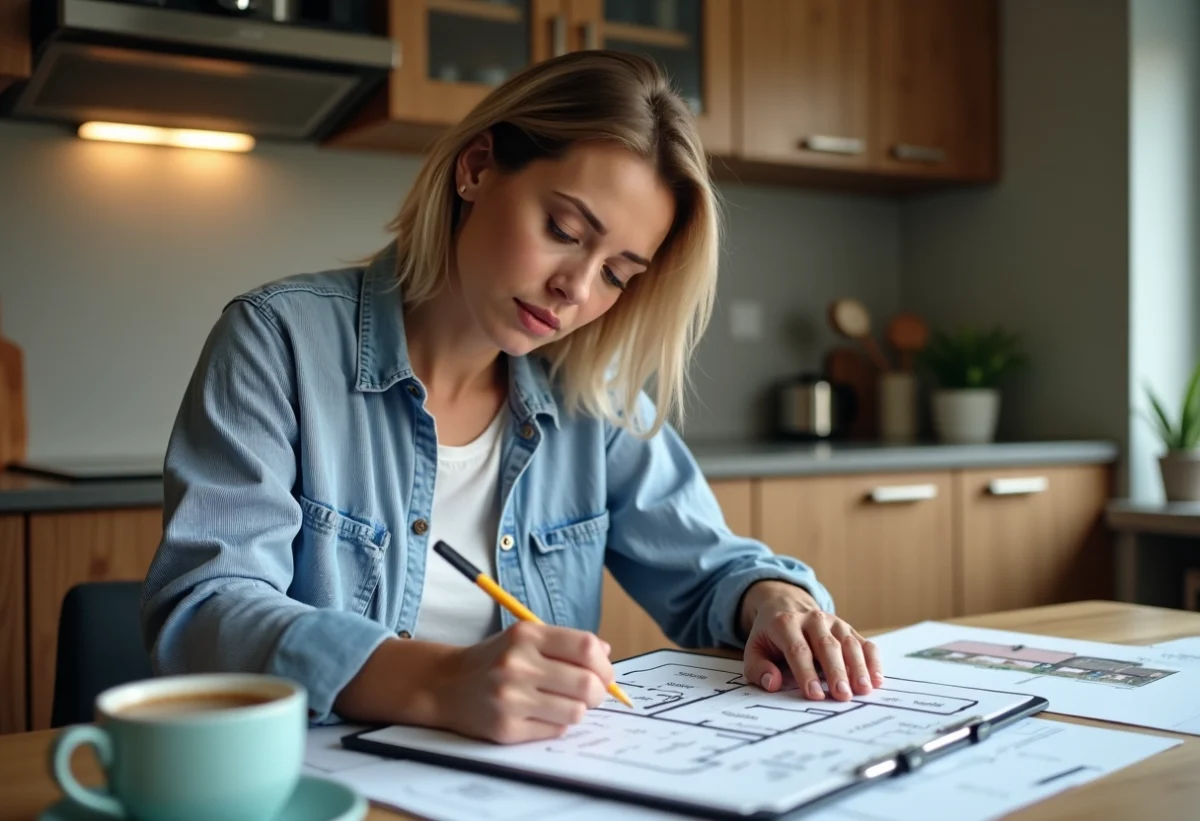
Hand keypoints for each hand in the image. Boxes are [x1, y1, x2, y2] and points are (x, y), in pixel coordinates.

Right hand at [432, 621, 614, 743]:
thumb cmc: (494, 660)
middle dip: (599, 693)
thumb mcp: (525, 637)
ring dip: (578, 710)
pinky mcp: (505, 728)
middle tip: (593, 694)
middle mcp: (517, 664)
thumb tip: (605, 654)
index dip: (604, 664)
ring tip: (563, 703)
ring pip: (575, 712)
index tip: (604, 673)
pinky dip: (557, 724)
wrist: (445, 684)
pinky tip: (541, 714)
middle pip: (586, 684)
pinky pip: (555, 730)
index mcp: (526, 635)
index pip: (585, 647)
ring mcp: (510, 698)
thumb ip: (565, 642)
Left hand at [740, 581, 882, 701]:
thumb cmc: (770, 636)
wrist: (786, 605)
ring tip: (863, 689)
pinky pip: (864, 643)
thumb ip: (758, 668)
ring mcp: (834, 622)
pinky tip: (877, 679)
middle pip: (827, 646)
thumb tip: (772, 683)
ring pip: (848, 643)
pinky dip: (873, 660)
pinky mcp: (848, 629)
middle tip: (843, 695)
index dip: (806, 673)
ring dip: (858, 667)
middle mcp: (812, 619)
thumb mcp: (754, 649)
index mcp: (785, 623)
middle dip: (836, 672)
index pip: (798, 649)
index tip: (815, 694)